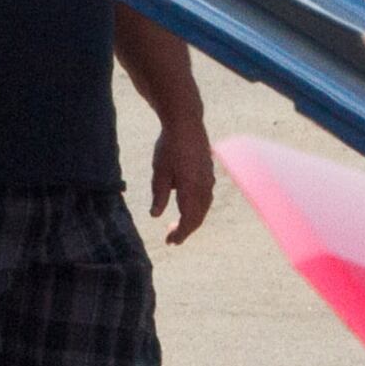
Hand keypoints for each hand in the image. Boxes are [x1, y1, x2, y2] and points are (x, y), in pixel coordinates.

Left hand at [150, 121, 213, 245]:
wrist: (186, 123)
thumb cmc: (170, 147)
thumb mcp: (159, 173)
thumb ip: (159, 196)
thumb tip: (156, 215)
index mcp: (191, 190)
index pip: (188, 221)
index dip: (180, 234)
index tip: (170, 242)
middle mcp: (204, 187)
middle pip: (198, 217)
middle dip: (186, 230)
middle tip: (172, 238)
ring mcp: (209, 179)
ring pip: (204, 207)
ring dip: (192, 219)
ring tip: (179, 224)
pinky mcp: (209, 171)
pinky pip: (206, 196)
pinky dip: (198, 207)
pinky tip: (188, 205)